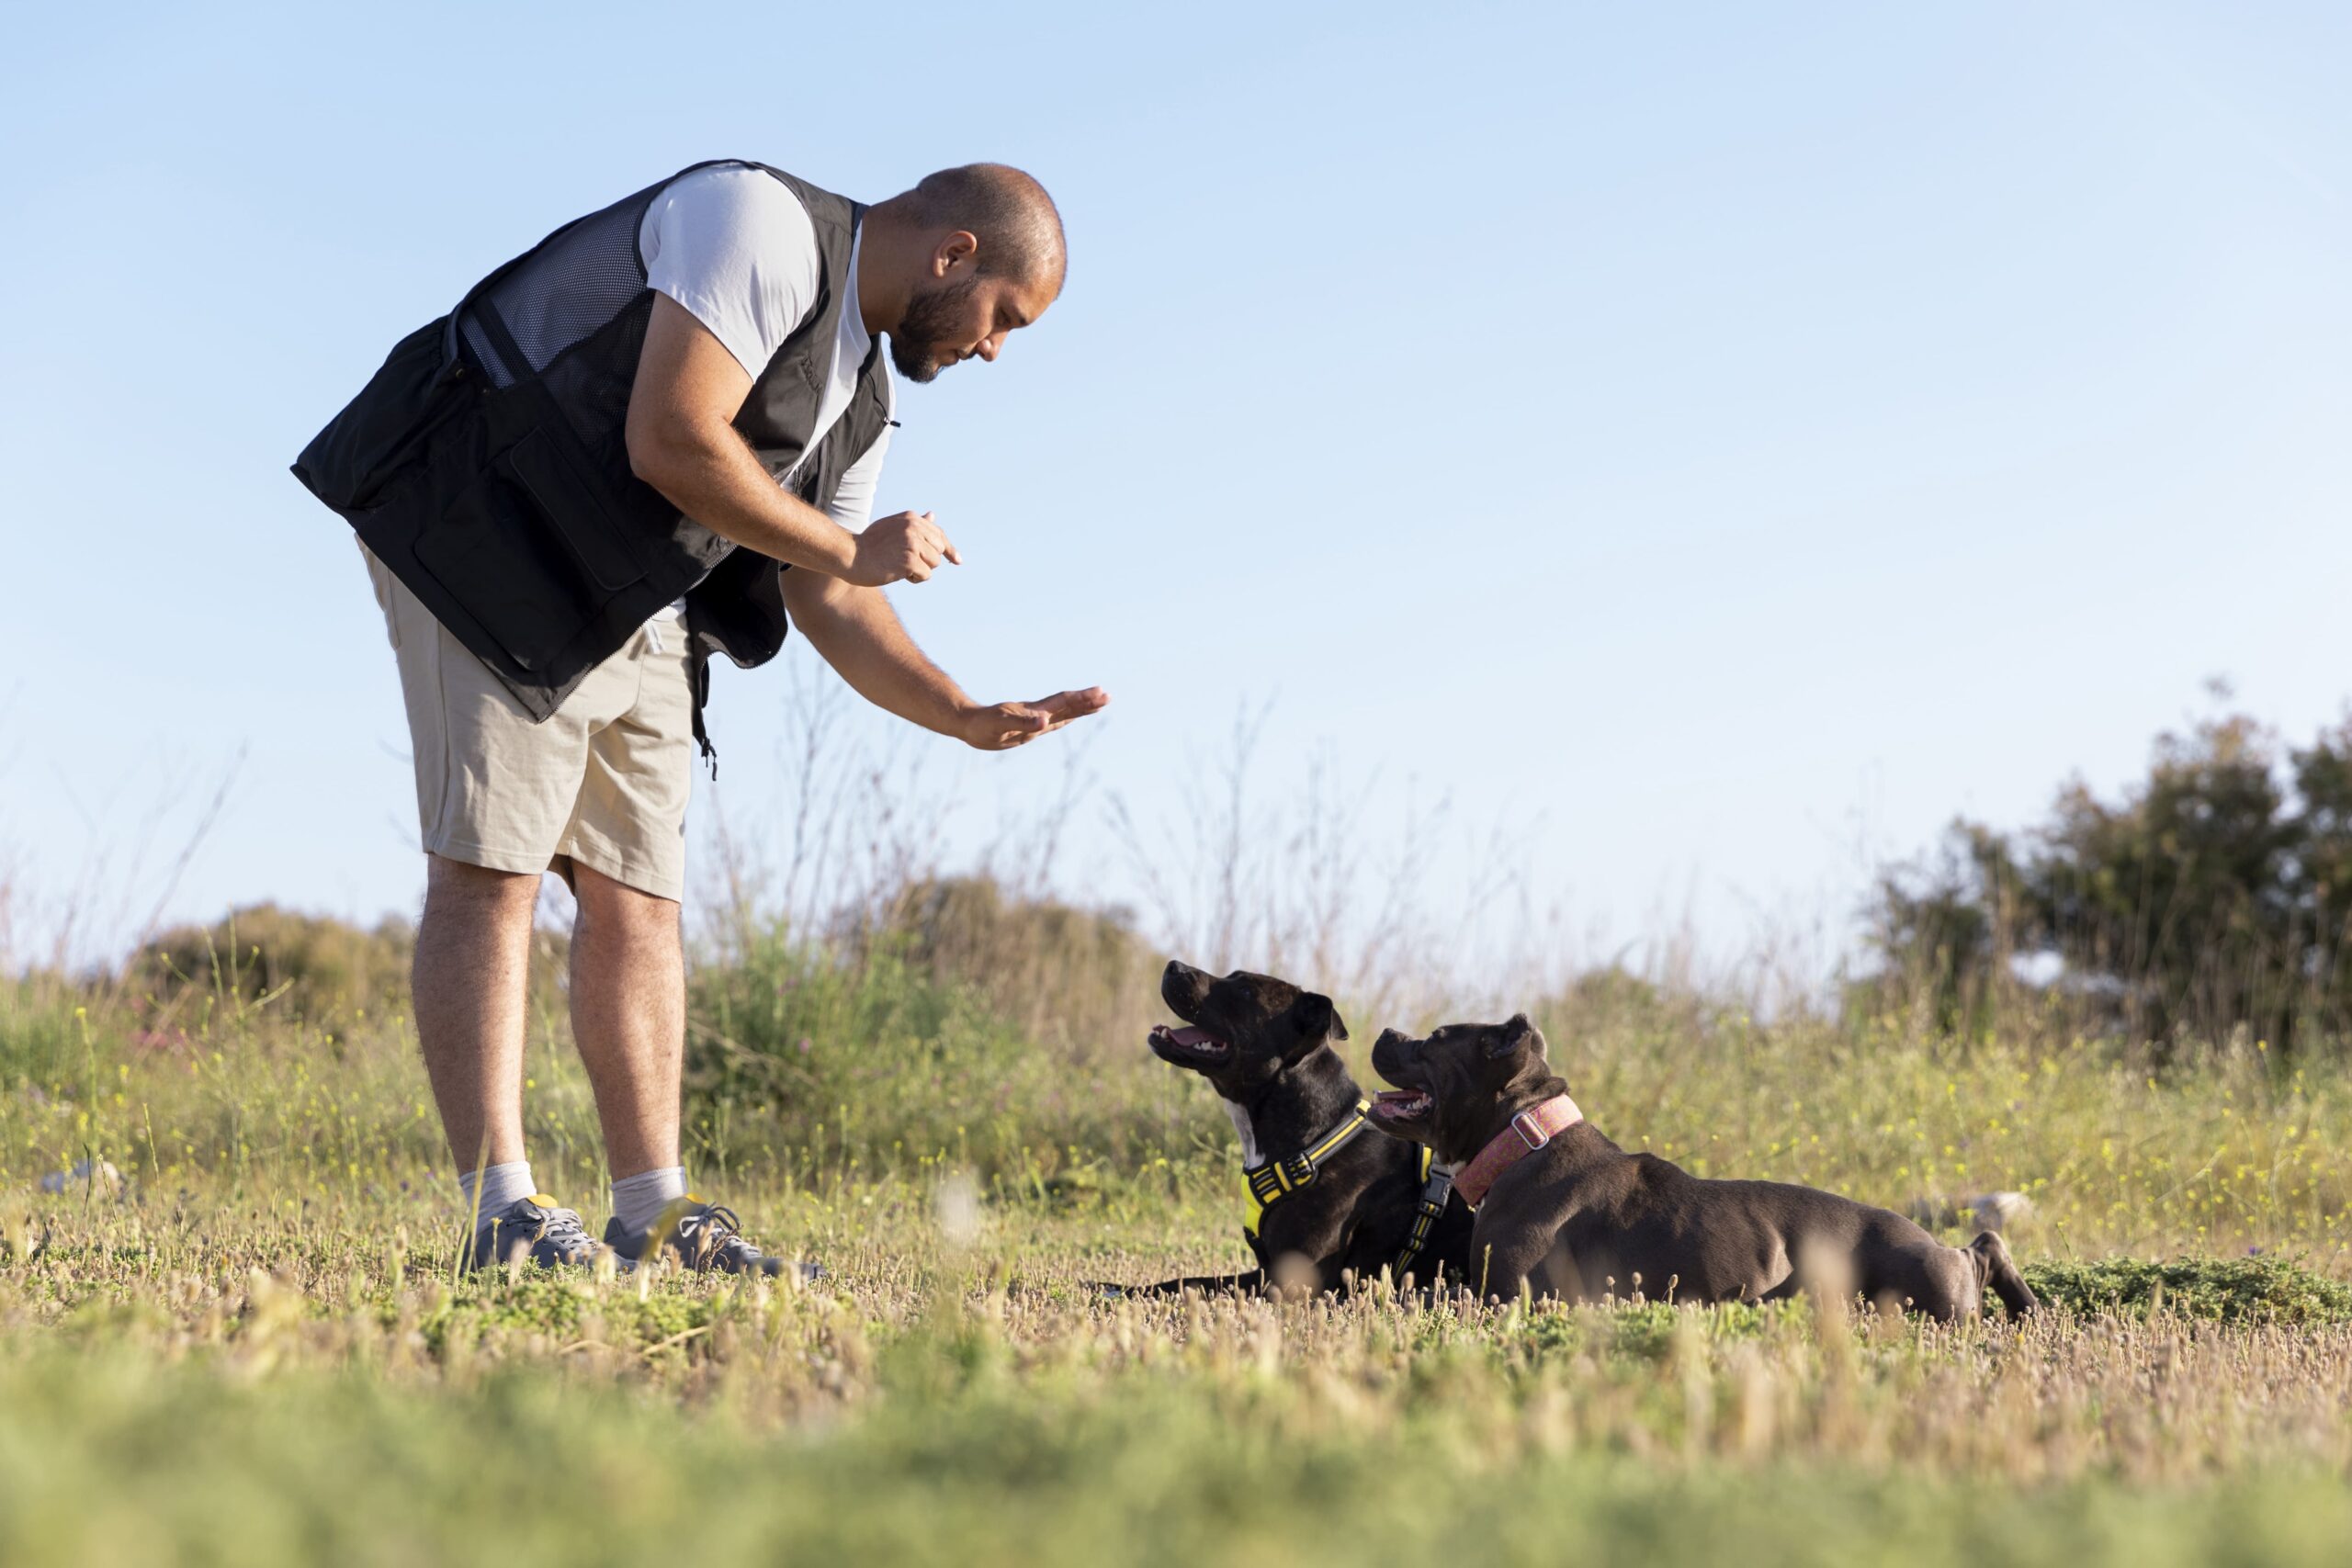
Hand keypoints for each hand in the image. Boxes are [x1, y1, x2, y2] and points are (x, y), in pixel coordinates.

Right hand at [845, 510, 960, 585]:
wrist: (850, 555)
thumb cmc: (869, 545)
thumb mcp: (892, 528)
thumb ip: (914, 524)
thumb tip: (932, 515)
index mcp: (911, 518)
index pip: (939, 534)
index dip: (949, 549)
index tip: (957, 560)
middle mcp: (914, 528)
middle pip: (939, 551)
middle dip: (927, 561)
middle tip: (905, 562)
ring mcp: (912, 543)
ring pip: (934, 564)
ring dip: (919, 571)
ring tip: (898, 567)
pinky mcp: (909, 560)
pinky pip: (925, 575)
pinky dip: (914, 578)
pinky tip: (897, 574)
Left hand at [956, 688, 1110, 750]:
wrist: (969, 724)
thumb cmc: (982, 725)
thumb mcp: (1001, 726)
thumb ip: (1023, 723)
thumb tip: (1044, 721)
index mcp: (1034, 712)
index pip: (1063, 703)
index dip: (1082, 699)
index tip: (1100, 693)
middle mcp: (1038, 713)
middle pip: (1068, 705)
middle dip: (1088, 701)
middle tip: (1108, 695)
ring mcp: (1035, 719)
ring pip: (1064, 711)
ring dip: (1082, 707)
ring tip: (1100, 702)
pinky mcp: (1030, 727)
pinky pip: (1054, 720)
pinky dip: (1068, 716)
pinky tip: (1074, 716)